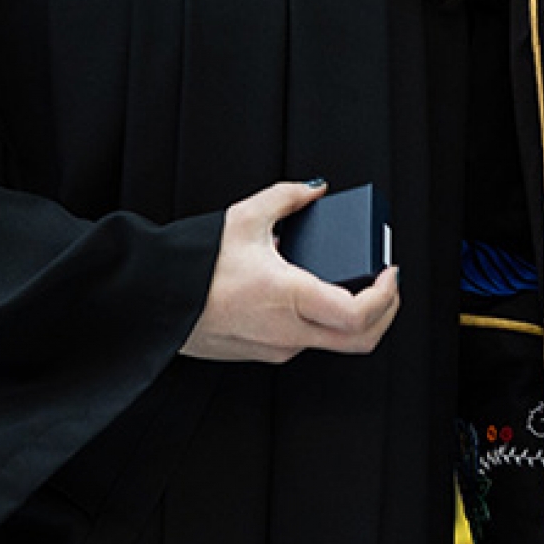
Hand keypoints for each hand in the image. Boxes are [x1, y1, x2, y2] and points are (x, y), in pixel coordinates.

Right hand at [181, 182, 401, 363]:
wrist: (154, 302)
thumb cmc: (192, 266)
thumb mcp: (245, 218)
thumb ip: (288, 198)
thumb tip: (315, 189)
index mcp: (290, 298)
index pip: (359, 315)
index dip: (386, 295)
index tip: (389, 271)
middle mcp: (287, 332)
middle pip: (360, 340)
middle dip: (385, 312)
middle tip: (386, 284)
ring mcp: (276, 348)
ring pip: (334, 343)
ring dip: (353, 316)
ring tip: (351, 281)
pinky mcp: (263, 354)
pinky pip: (307, 341)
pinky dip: (322, 320)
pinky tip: (311, 291)